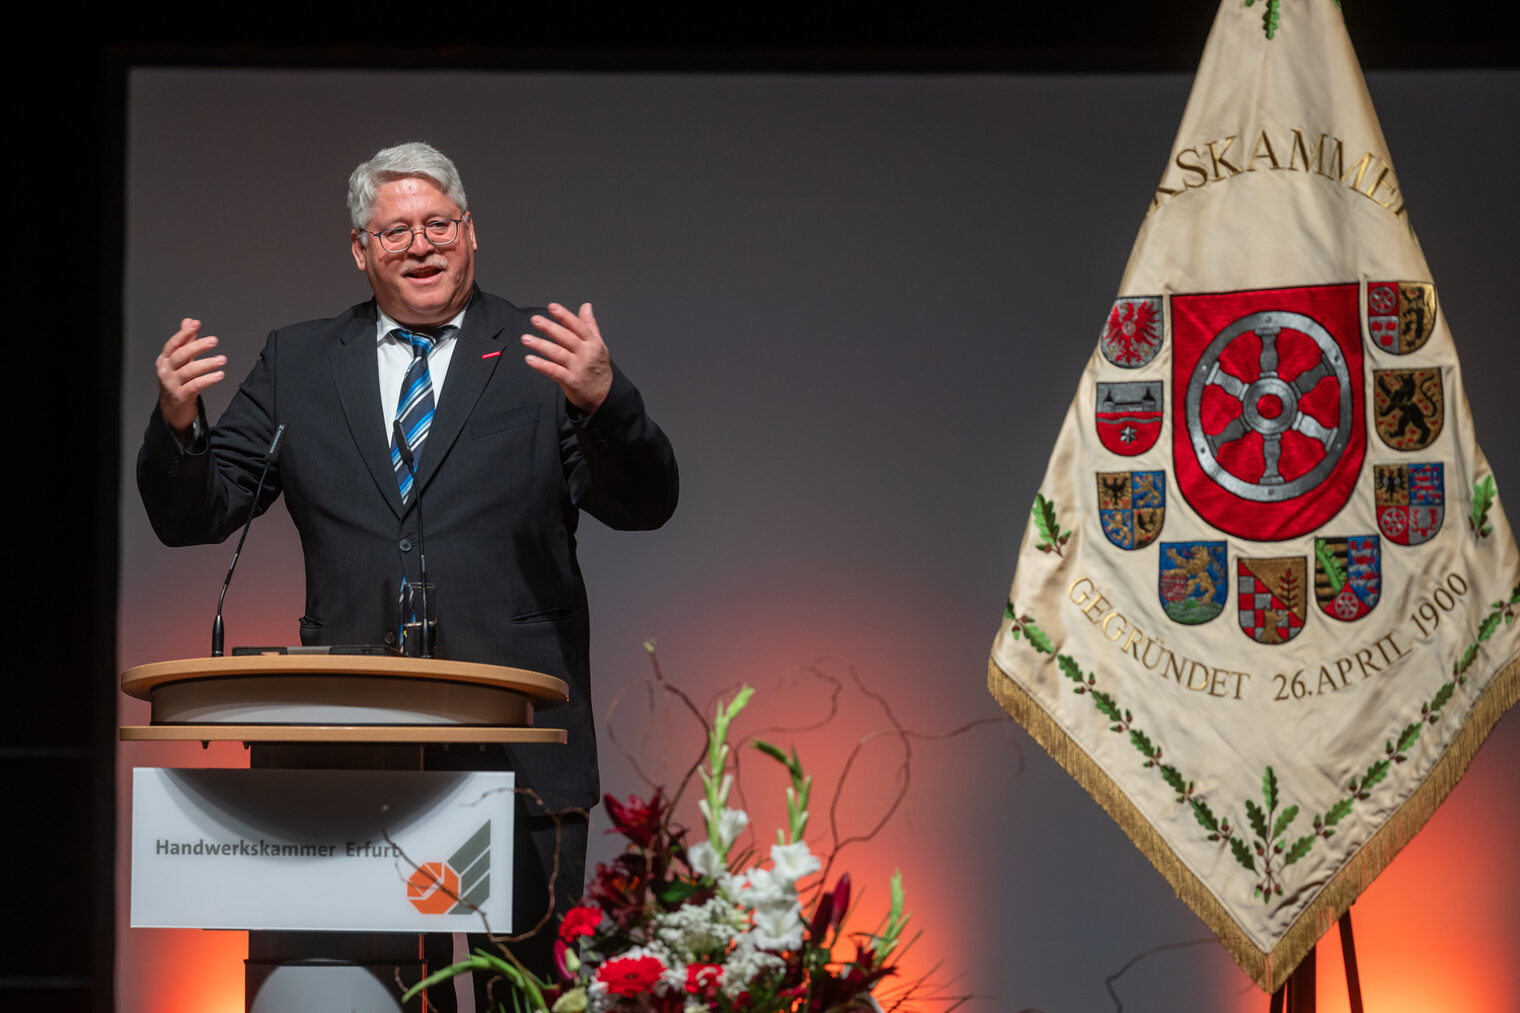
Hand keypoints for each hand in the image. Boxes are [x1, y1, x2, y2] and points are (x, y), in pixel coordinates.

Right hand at [156, 317, 226, 438]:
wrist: (172, 410)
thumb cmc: (178, 382)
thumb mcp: (180, 361)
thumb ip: (186, 341)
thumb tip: (189, 321)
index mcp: (165, 360)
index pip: (173, 344)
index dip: (184, 333)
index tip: (196, 324)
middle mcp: (166, 371)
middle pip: (181, 355)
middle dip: (197, 346)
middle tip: (214, 340)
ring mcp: (172, 384)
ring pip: (189, 370)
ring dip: (207, 363)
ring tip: (222, 359)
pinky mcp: (181, 396)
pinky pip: (195, 386)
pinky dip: (208, 380)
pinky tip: (220, 375)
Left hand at [522, 302, 612, 412]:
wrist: (604, 395)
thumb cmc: (598, 367)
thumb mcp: (599, 344)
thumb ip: (590, 324)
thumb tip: (586, 306)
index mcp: (592, 343)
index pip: (578, 326)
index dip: (565, 316)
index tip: (553, 307)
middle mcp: (586, 354)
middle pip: (566, 338)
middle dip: (550, 327)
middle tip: (535, 319)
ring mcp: (578, 368)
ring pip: (558, 354)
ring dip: (541, 345)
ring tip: (527, 338)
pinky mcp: (571, 381)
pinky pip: (554, 371)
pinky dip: (541, 365)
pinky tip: (530, 359)